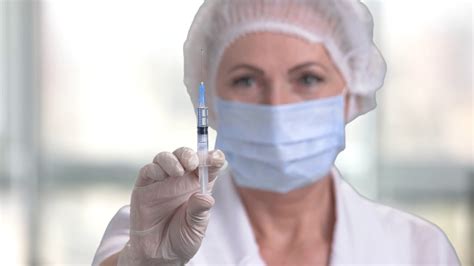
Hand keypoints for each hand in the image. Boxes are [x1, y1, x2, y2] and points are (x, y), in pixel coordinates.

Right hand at [118, 147, 224, 264]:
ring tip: (178, 172)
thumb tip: (205, 197)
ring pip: (166, 157)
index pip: (208, 165)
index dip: (213, 158)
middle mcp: (181, 180)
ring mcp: (162, 181)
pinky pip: (148, 170)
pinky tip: (162, 177)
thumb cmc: (180, 239)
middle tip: (193, 163)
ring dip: (173, 159)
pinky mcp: (144, 187)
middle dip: (190, 155)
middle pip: (186, 156)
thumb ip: (199, 212)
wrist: (157, 255)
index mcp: (198, 186)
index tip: (217, 158)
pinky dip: (156, 169)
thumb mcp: (195, 228)